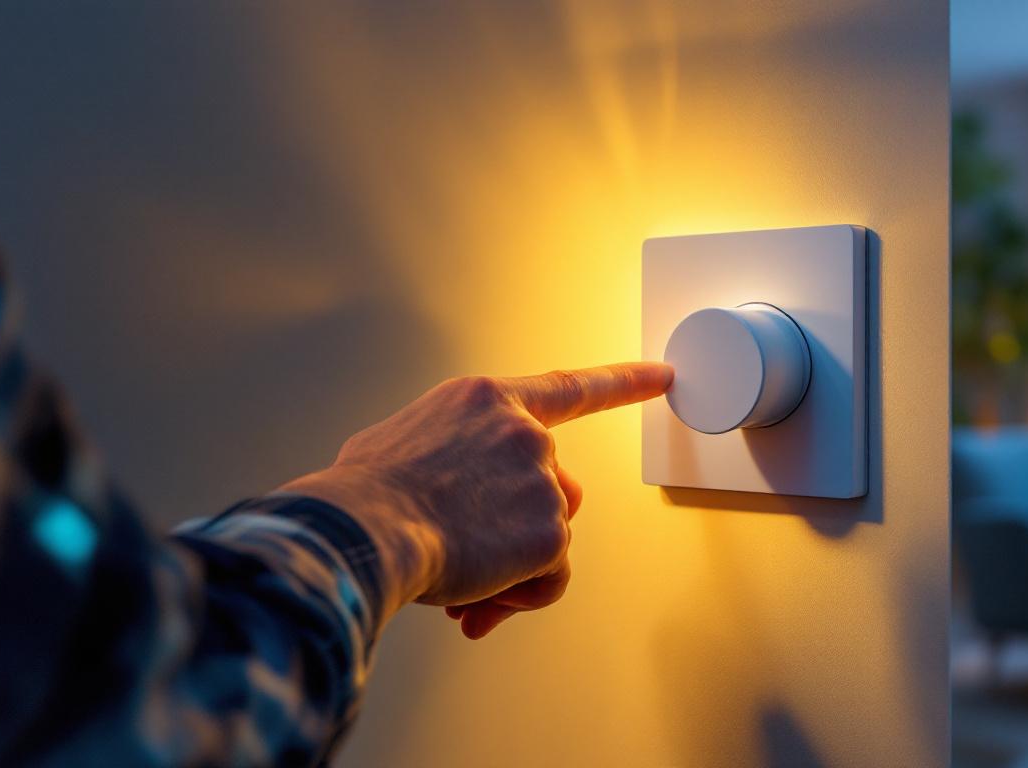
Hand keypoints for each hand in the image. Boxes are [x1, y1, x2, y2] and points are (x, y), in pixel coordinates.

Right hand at [281, 362, 671, 638]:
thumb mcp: (401, 439)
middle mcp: (524, 433)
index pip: (568, 388)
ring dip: (510, 568)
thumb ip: (452, 449)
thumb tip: (454, 495)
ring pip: (549, 539)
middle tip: (471, 560)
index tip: (663, 375)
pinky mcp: (550, 530)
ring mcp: (542, 479)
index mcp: (485, 401)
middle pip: (556, 489)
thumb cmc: (366, 492)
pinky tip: (477, 597)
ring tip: (458, 579)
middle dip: (521, 528)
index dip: (621, 382)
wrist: (364, 529)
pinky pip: (549, 578)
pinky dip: (518, 597)